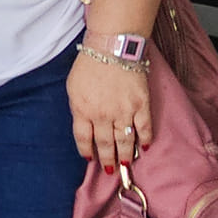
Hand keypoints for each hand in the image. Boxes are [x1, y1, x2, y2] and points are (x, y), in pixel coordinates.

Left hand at [67, 53, 152, 171]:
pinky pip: (144, 127)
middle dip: (107, 160)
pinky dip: (144, 138)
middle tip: (110, 171)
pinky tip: (143, 147)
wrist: (113, 46)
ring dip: (125, 155)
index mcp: (82, 110)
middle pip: (105, 144)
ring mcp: (124, 110)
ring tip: (125, 166)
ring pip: (124, 139)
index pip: (84, 139)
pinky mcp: (141, 104)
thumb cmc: (89, 64)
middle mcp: (102, 115)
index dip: (87, 151)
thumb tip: (85, 124)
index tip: (90, 159)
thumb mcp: (73, 87)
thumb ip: (78, 108)